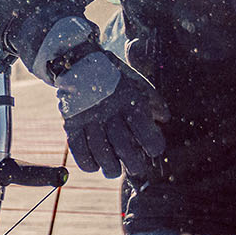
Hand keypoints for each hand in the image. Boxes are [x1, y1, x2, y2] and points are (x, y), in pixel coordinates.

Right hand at [52, 50, 168, 178]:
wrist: (80, 64)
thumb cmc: (115, 77)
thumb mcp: (138, 83)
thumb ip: (154, 101)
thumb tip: (164, 120)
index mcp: (129, 101)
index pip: (145, 131)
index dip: (154, 146)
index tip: (154, 150)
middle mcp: (109, 112)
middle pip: (124, 147)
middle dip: (134, 164)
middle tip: (137, 169)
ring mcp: (88, 120)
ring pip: (101, 153)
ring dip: (110, 168)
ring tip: (114, 170)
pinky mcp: (71, 124)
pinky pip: (79, 151)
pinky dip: (88, 163)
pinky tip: (95, 166)